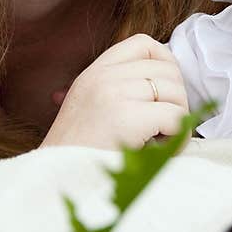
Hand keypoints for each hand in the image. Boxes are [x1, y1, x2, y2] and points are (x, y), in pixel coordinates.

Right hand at [41, 34, 188, 149]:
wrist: (52, 187)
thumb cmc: (78, 158)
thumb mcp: (89, 110)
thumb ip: (119, 91)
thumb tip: (166, 86)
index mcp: (93, 73)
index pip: (144, 44)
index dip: (166, 64)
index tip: (165, 94)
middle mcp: (103, 77)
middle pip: (168, 69)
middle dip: (176, 100)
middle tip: (162, 128)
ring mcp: (113, 94)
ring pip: (175, 92)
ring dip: (178, 119)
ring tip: (159, 143)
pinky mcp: (126, 118)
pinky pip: (176, 117)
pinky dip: (179, 137)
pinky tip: (161, 153)